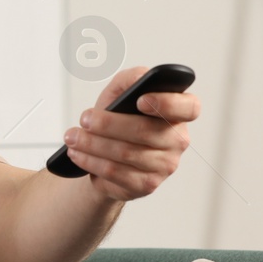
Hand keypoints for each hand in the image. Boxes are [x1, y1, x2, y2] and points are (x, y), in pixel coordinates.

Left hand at [61, 65, 200, 200]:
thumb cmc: (119, 118)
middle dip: (107, 124)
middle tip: (84, 119)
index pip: (189, 107)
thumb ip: (132, 79)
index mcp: (179, 113)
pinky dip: (92, 162)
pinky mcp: (147, 184)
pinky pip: (116, 173)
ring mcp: (165, 165)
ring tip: (73, 137)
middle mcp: (178, 140)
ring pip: (126, 153)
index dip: (167, 103)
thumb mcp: (121, 93)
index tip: (140, 99)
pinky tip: (78, 154)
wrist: (106, 154)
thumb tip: (141, 77)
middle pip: (144, 131)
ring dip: (93, 145)